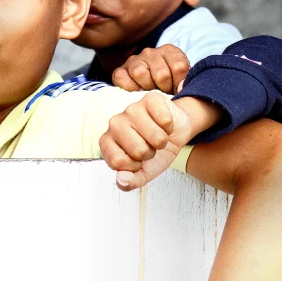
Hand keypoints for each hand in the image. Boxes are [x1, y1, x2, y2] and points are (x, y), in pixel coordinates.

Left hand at [99, 92, 220, 190]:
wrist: (174, 131)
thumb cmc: (155, 151)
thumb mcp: (145, 172)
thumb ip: (131, 181)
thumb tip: (122, 180)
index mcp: (108, 141)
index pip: (117, 162)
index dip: (134, 166)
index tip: (138, 161)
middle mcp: (115, 123)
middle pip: (138, 150)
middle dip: (150, 153)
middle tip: (150, 146)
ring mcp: (131, 109)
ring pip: (155, 137)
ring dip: (162, 141)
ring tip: (158, 136)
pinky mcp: (149, 99)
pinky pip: (165, 121)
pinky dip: (170, 127)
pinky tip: (165, 124)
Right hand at [112, 44, 189, 93]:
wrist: (153, 92)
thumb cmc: (170, 87)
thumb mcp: (182, 82)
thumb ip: (185, 82)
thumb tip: (180, 87)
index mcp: (169, 51)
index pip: (178, 66)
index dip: (178, 83)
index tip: (176, 88)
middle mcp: (150, 52)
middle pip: (161, 74)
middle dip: (164, 88)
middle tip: (163, 92)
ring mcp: (133, 60)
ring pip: (140, 73)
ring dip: (147, 87)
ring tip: (151, 91)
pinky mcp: (120, 70)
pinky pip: (121, 77)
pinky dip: (129, 87)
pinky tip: (137, 91)